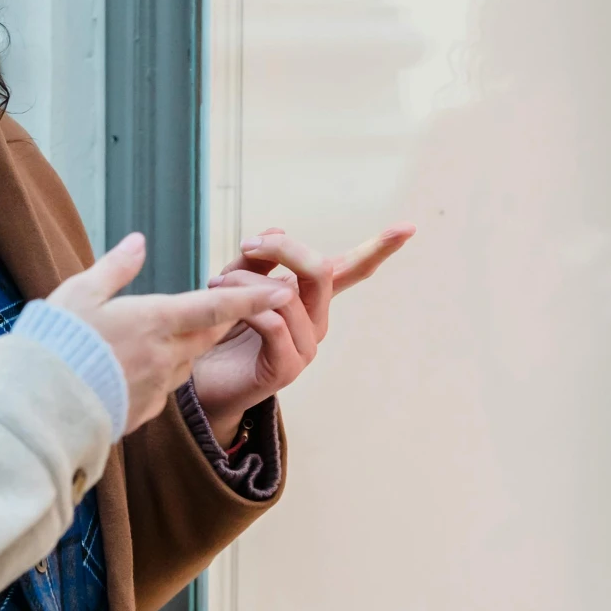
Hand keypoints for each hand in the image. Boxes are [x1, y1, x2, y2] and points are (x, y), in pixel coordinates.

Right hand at [46, 233, 295, 431]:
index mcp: (155, 320)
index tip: (285, 290)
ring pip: (186, 360)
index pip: (218, 306)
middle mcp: (166, 355)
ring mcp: (157, 387)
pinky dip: (155, 374)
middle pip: (209, 333)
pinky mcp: (145, 411)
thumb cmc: (56, 343)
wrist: (39, 407)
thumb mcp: (80, 293)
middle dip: (220, 318)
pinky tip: (126, 372)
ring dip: (182, 346)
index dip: (254, 297)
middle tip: (223, 305)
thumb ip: (115, 268)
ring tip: (150, 338)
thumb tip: (138, 242)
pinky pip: (162, 388)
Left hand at [189, 225, 414, 440]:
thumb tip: (277, 228)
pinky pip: (274, 325)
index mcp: (309, 298)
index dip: (379, 248)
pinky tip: (227, 306)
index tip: (409, 227)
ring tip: (216, 283)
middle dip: (285, 249)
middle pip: (322, 271)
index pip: (350, 269)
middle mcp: (315, 321)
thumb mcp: (235, 282)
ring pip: (289, 295)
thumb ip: (256, 259)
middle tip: (246, 244)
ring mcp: (305, 346)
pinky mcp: (287, 368)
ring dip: (246, 281)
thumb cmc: (221, 331)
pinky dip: (249, 308)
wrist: (201, 382)